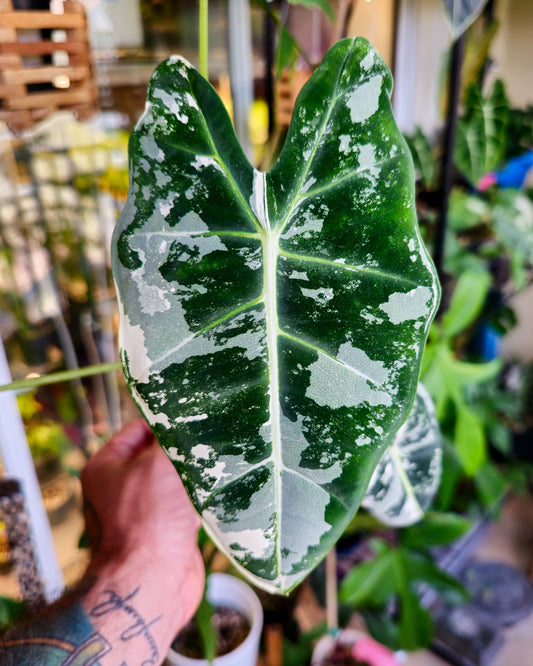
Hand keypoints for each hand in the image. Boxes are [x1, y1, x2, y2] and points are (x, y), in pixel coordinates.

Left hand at [81, 419, 204, 662]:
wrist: (151, 584)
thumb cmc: (147, 521)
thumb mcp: (158, 464)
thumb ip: (172, 439)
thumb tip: (186, 423)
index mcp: (106, 466)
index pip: (138, 429)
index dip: (165, 424)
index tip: (192, 421)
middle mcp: (120, 488)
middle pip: (160, 455)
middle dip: (183, 453)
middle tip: (207, 445)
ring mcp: (144, 511)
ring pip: (177, 481)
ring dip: (194, 479)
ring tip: (211, 474)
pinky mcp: (165, 531)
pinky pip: (187, 505)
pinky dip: (199, 502)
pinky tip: (210, 501)